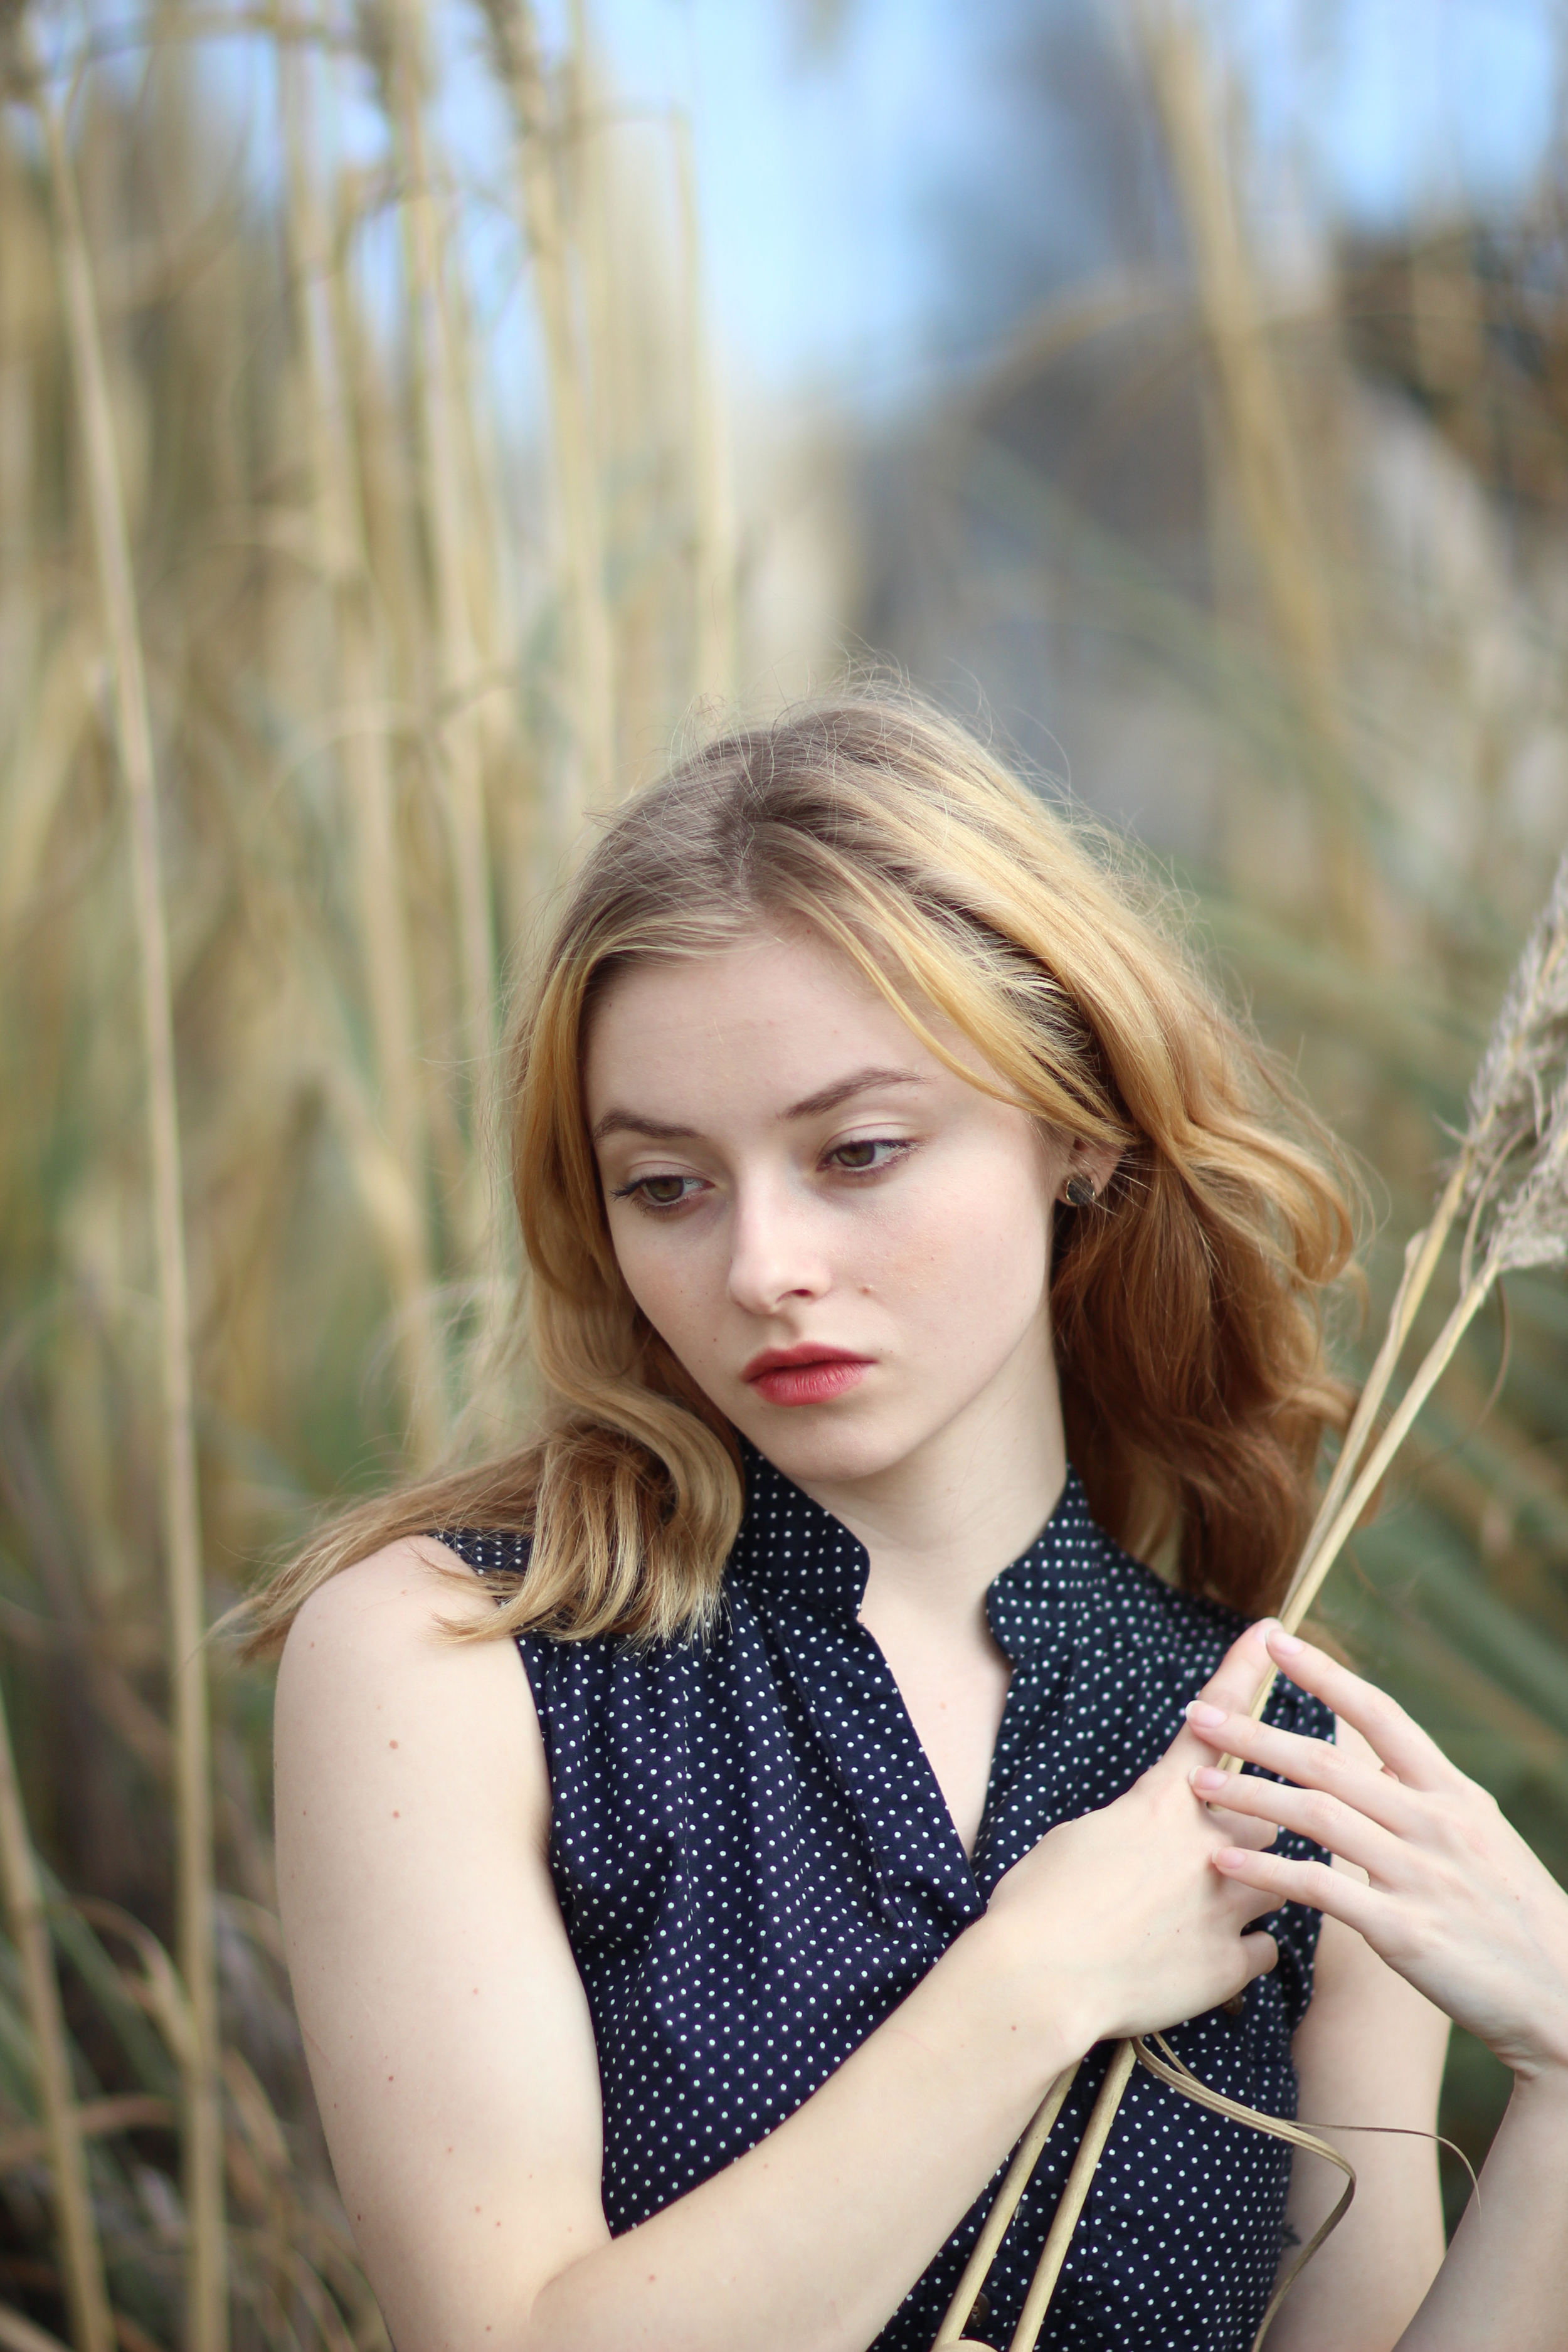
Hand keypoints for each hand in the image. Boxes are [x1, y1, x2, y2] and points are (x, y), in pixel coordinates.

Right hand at [984, 1620, 1285, 2051]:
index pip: (1213, 1724)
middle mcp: (1206, 1845)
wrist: (1041, 1979)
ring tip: (1206, 1909)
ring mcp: (1225, 1904)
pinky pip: (1264, 1950)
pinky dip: (1242, 1952)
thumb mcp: (1078, 1838)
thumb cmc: (1039, 1901)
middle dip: (1247, 1830)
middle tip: (1206, 1856)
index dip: (1242, 1674)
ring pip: (1278, 1880)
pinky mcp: (1230, 1964)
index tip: (1270, 1634)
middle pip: (1263, 1816)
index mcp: (1161, 1803)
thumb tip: (1145, 1836)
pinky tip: (1206, 1961)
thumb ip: (1131, 1828)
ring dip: (1255, 1886)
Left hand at [1185, 1627, 1567, 2081]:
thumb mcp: (1480, 1833)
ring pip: (1316, 1816)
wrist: (1562, 1997)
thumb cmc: (1513, 1912)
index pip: (1380, 1714)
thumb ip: (1424, 1792)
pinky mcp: (1402, 1931)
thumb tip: (1375, 1749)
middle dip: (1255, 1734)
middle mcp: (1433, 1823)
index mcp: (1452, 1793)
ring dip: (1248, 1795)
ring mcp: (1417, 1875)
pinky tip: (1225, 1860)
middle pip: (1328, 1762)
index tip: (1276, 1642)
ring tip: (1198, 1783)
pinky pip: (1320, 1889)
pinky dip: (1268, 1870)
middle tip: (1196, 1715)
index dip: (1325, 1675)